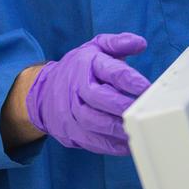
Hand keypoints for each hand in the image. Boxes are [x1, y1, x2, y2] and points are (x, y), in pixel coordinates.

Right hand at [26, 33, 149, 154]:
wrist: (43, 92)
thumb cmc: (78, 69)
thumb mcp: (94, 48)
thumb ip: (117, 43)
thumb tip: (140, 43)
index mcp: (85, 64)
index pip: (109, 71)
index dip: (129, 79)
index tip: (146, 87)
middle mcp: (75, 87)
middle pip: (98, 98)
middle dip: (122, 106)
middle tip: (143, 112)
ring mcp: (69, 111)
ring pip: (92, 122)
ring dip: (116, 129)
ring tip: (137, 130)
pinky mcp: (69, 131)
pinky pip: (90, 140)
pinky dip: (110, 145)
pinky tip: (127, 145)